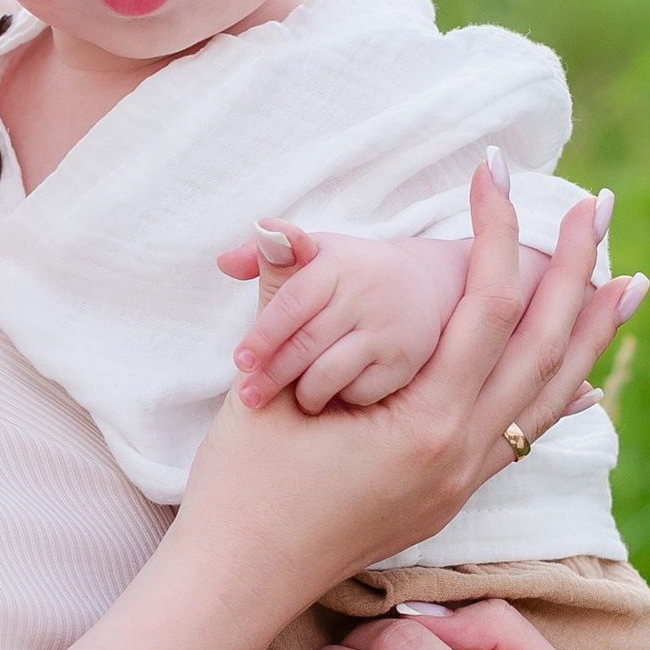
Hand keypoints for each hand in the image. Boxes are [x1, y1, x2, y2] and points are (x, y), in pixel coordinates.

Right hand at [177, 158, 641, 598]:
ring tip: (629, 284)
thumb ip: (285, 307)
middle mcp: (462, 456)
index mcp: (425, 425)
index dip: (493, 232)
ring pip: (549, 398)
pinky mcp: (450, 497)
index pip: (486, 308)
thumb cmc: (241, 489)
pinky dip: (558, 398)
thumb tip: (268, 229)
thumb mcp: (262, 390)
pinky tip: (582, 382)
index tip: (491, 171)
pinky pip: (524, 438)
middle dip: (575, 272)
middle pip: (544, 349)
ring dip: (589, 336)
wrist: (238, 586)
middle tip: (598, 206)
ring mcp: (462, 482)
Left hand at [216, 224, 466, 411]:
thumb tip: (224, 262)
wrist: (425, 284)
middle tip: (249, 395)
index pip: (291, 304)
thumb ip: (270, 258)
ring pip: (330, 374)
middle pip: (306, 344)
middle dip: (272, 374)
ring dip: (303, 392)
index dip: (263, 336)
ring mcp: (387, 330)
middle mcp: (364, 295)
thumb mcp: (317, 251)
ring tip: (291, 398)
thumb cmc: (353, 271)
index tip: (241, 361)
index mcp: (335, 265)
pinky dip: (339, 398)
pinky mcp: (404, 361)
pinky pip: (360, 392)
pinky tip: (331, 394)